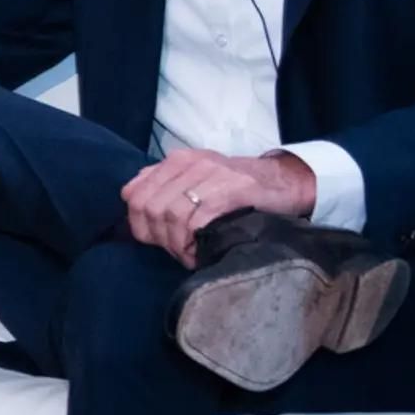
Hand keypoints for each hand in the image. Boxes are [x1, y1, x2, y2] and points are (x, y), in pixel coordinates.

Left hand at [121, 150, 316, 267]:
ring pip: (170, 215)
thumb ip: (164, 184)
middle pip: (150, 207)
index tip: (156, 240)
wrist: (283, 182)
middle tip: (175, 250)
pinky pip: (197, 221)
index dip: (138, 224)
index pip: (134, 194)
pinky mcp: (232, 191)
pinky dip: (194, 243)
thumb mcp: (196, 177)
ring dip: (176, 244)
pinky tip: (201, 251)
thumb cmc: (236, 187)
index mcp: (177, 160)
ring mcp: (212, 175)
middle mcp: (190, 163)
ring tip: (189, 253)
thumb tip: (131, 198)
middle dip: (158, 238)